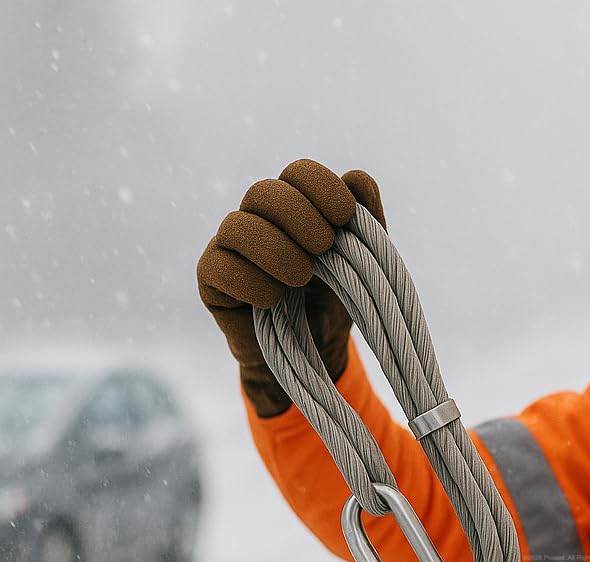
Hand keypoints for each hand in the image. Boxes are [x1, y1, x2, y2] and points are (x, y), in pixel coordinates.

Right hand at [196, 160, 385, 416]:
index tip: (346, 215)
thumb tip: (357, 178)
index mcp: (294, 205)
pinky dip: (250, 281)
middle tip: (325, 246)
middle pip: (264, 192)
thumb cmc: (337, 298)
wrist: (317, 350)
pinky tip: (274, 299)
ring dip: (275, 249)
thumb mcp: (363, 262)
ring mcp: (229, 247)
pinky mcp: (212, 281)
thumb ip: (367, 221)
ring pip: (237, 226)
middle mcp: (257, 218)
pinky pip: (218, 267)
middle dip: (299, 215)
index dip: (321, 186)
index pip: (298, 173)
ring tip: (301, 278)